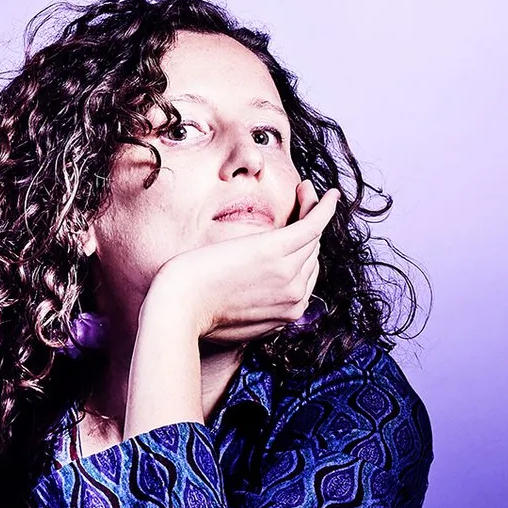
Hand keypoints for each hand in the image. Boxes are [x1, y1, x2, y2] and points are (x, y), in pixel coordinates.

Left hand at [151, 188, 338, 346]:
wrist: (178, 307)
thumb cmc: (194, 310)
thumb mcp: (234, 318)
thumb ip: (254, 308)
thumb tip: (256, 294)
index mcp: (287, 313)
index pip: (304, 275)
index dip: (300, 250)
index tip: (292, 228)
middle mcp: (295, 297)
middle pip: (310, 255)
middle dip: (309, 226)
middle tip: (302, 200)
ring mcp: (288, 275)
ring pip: (312, 237)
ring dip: (314, 208)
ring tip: (305, 189)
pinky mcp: (276, 251)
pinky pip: (312, 225)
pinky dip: (322, 208)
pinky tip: (329, 194)